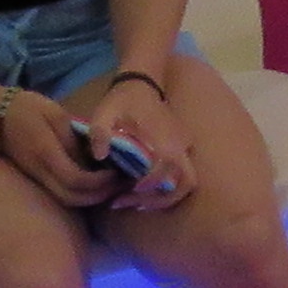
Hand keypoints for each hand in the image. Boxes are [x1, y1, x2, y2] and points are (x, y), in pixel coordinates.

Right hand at [0, 87, 116, 208]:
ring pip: (64, 200)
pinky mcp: (34, 177)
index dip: (100, 182)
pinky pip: (58, 193)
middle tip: (118, 184)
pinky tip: (91, 183)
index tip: (116, 172)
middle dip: (99, 196)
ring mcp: (34, 177)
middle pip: (72, 198)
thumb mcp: (57, 115)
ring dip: (89, 198)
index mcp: (46, 154)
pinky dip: (77, 193)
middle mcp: (39, 171)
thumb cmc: (28, 109)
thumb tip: (94, 161)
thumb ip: (75, 139)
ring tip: (109, 186)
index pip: (77, 180)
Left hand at [79, 71, 195, 210]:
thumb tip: (101, 156)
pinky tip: (141, 189)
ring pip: (187, 183)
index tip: (129, 191)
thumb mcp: (103, 113)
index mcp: (165, 138)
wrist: (141, 84)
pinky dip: (165, 189)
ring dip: (164, 198)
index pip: (167, 169)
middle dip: (160, 199)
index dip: (151, 185)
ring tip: (135, 201)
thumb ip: (99, 133)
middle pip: (185, 183)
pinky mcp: (183, 150)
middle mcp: (181, 145)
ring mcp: (185, 147)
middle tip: (130, 202)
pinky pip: (182, 175)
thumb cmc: (122, 100)